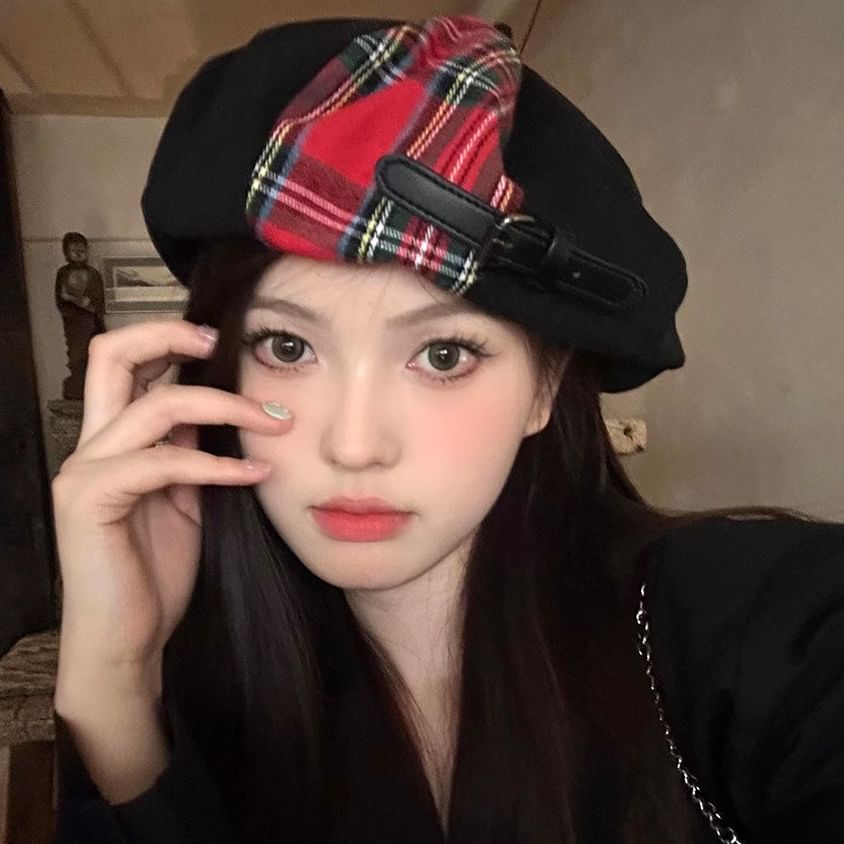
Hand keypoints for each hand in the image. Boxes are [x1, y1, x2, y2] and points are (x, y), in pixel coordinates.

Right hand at [52, 319, 291, 705]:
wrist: (129, 639)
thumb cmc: (156, 569)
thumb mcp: (184, 496)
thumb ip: (191, 449)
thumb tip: (223, 408)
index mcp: (113, 439)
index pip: (128, 362)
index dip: (170, 338)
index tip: (224, 339)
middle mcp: (91, 445)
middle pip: (110, 354)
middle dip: (170, 334)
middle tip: (223, 340)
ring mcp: (84, 471)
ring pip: (153, 407)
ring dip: (225, 407)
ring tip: (276, 424)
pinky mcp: (89, 502)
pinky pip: (162, 463)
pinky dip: (217, 464)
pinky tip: (255, 474)